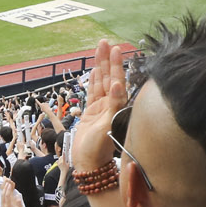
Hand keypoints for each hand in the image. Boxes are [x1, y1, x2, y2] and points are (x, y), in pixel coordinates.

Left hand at [0, 179, 24, 206]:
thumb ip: (19, 202)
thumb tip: (18, 195)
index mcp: (8, 206)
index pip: (7, 195)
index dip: (9, 188)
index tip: (10, 183)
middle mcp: (4, 206)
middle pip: (3, 194)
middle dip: (5, 187)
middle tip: (6, 181)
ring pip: (2, 197)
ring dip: (3, 190)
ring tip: (5, 185)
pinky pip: (2, 199)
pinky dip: (3, 194)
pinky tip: (5, 192)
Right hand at [71, 39, 124, 172]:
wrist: (88, 164)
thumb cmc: (99, 149)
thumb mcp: (108, 126)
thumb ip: (113, 105)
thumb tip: (116, 85)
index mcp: (117, 107)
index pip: (117, 82)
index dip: (117, 65)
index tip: (116, 50)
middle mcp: (110, 105)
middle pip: (108, 77)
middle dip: (107, 60)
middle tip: (106, 43)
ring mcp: (101, 108)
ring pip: (99, 82)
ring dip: (100, 66)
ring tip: (100, 48)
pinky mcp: (91, 113)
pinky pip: (92, 92)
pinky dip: (93, 80)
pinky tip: (94, 69)